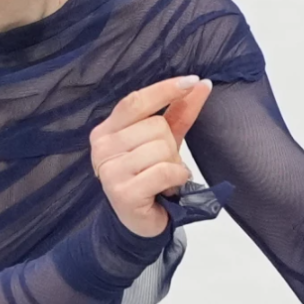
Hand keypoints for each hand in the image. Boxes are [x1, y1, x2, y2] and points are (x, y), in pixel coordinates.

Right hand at [89, 75, 213, 236]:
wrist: (139, 223)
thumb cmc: (150, 177)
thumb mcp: (164, 141)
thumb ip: (179, 112)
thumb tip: (201, 84)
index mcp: (107, 130)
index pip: (136, 101)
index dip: (165, 90)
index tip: (192, 80)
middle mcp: (102, 147)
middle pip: (155, 126)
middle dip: (170, 146)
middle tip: (163, 165)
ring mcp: (109, 170)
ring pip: (161, 148)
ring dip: (174, 165)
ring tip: (164, 179)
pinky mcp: (122, 192)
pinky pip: (164, 171)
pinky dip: (176, 178)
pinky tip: (169, 188)